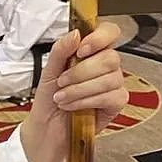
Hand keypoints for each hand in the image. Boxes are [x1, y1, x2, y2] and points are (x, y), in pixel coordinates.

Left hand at [20, 23, 128, 161]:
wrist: (46, 128)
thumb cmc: (48, 100)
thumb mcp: (48, 72)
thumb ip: (60, 51)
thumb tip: (75, 33)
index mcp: (91, 53)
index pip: (109, 32)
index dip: (99, 38)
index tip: (81, 50)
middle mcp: (105, 67)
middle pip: (110, 57)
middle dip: (80, 72)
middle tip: (62, 82)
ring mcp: (113, 84)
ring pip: (110, 78)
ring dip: (79, 89)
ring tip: (62, 97)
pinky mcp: (116, 103)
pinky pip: (110, 96)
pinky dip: (87, 101)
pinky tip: (73, 106)